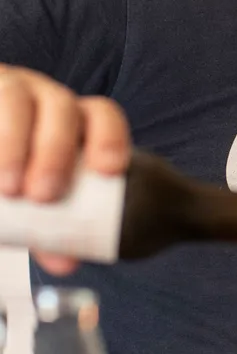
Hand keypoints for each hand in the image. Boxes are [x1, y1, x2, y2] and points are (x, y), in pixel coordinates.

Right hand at [0, 66, 130, 273]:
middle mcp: (44, 99)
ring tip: (7, 189)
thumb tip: (66, 263)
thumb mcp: (36, 196)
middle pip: (61, 108)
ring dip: (13, 144)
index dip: (110, 137)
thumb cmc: (18, 171)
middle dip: (55, 150)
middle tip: (44, 195)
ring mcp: (10, 90)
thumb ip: (51, 228)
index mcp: (75, 120)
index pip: (103, 115)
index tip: (108, 171)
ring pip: (15, 99)